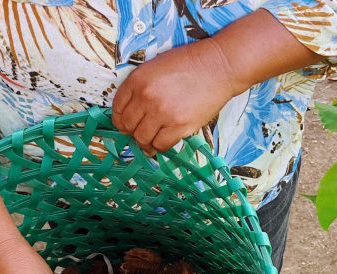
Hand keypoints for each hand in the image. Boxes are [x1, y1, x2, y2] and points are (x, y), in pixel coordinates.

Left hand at [111, 39, 240, 154]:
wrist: (219, 66)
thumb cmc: (189, 64)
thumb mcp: (156, 66)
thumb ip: (140, 87)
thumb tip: (132, 112)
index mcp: (138, 80)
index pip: (117, 108)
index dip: (120, 119)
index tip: (126, 124)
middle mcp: (146, 97)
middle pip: (127, 126)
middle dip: (132, 131)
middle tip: (141, 131)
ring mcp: (162, 113)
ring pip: (142, 139)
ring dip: (145, 141)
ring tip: (152, 138)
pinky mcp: (179, 125)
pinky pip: (161, 145)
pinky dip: (160, 146)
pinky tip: (163, 140)